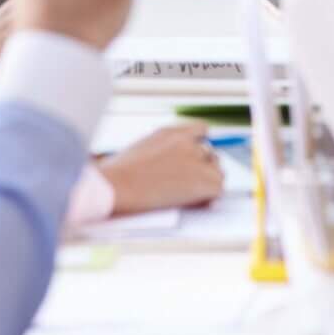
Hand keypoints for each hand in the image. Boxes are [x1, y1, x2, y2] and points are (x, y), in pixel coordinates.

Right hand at [96, 124, 225, 215]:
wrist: (116, 186)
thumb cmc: (115, 175)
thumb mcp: (137, 151)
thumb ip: (159, 153)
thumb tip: (165, 168)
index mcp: (170, 133)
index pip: (200, 130)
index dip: (199, 146)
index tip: (193, 160)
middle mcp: (187, 143)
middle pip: (210, 153)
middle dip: (203, 168)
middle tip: (190, 185)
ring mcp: (197, 160)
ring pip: (217, 172)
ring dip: (207, 183)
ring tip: (192, 196)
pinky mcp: (204, 181)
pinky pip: (218, 189)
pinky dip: (209, 198)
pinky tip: (196, 204)